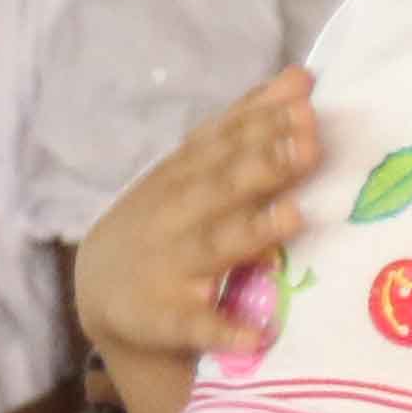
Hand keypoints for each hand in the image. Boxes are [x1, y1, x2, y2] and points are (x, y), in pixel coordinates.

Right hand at [73, 70, 322, 408]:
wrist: (101, 285)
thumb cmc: (169, 216)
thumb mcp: (194, 165)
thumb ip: (246, 123)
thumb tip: (302, 77)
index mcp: (187, 173)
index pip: (226, 141)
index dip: (263, 120)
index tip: (306, 102)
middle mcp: (178, 212)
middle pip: (224, 185)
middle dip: (265, 164)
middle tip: (310, 144)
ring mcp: (172, 264)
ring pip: (215, 245)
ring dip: (254, 230)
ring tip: (295, 216)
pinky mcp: (168, 317)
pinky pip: (196, 325)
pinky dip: (224, 330)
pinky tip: (258, 335)